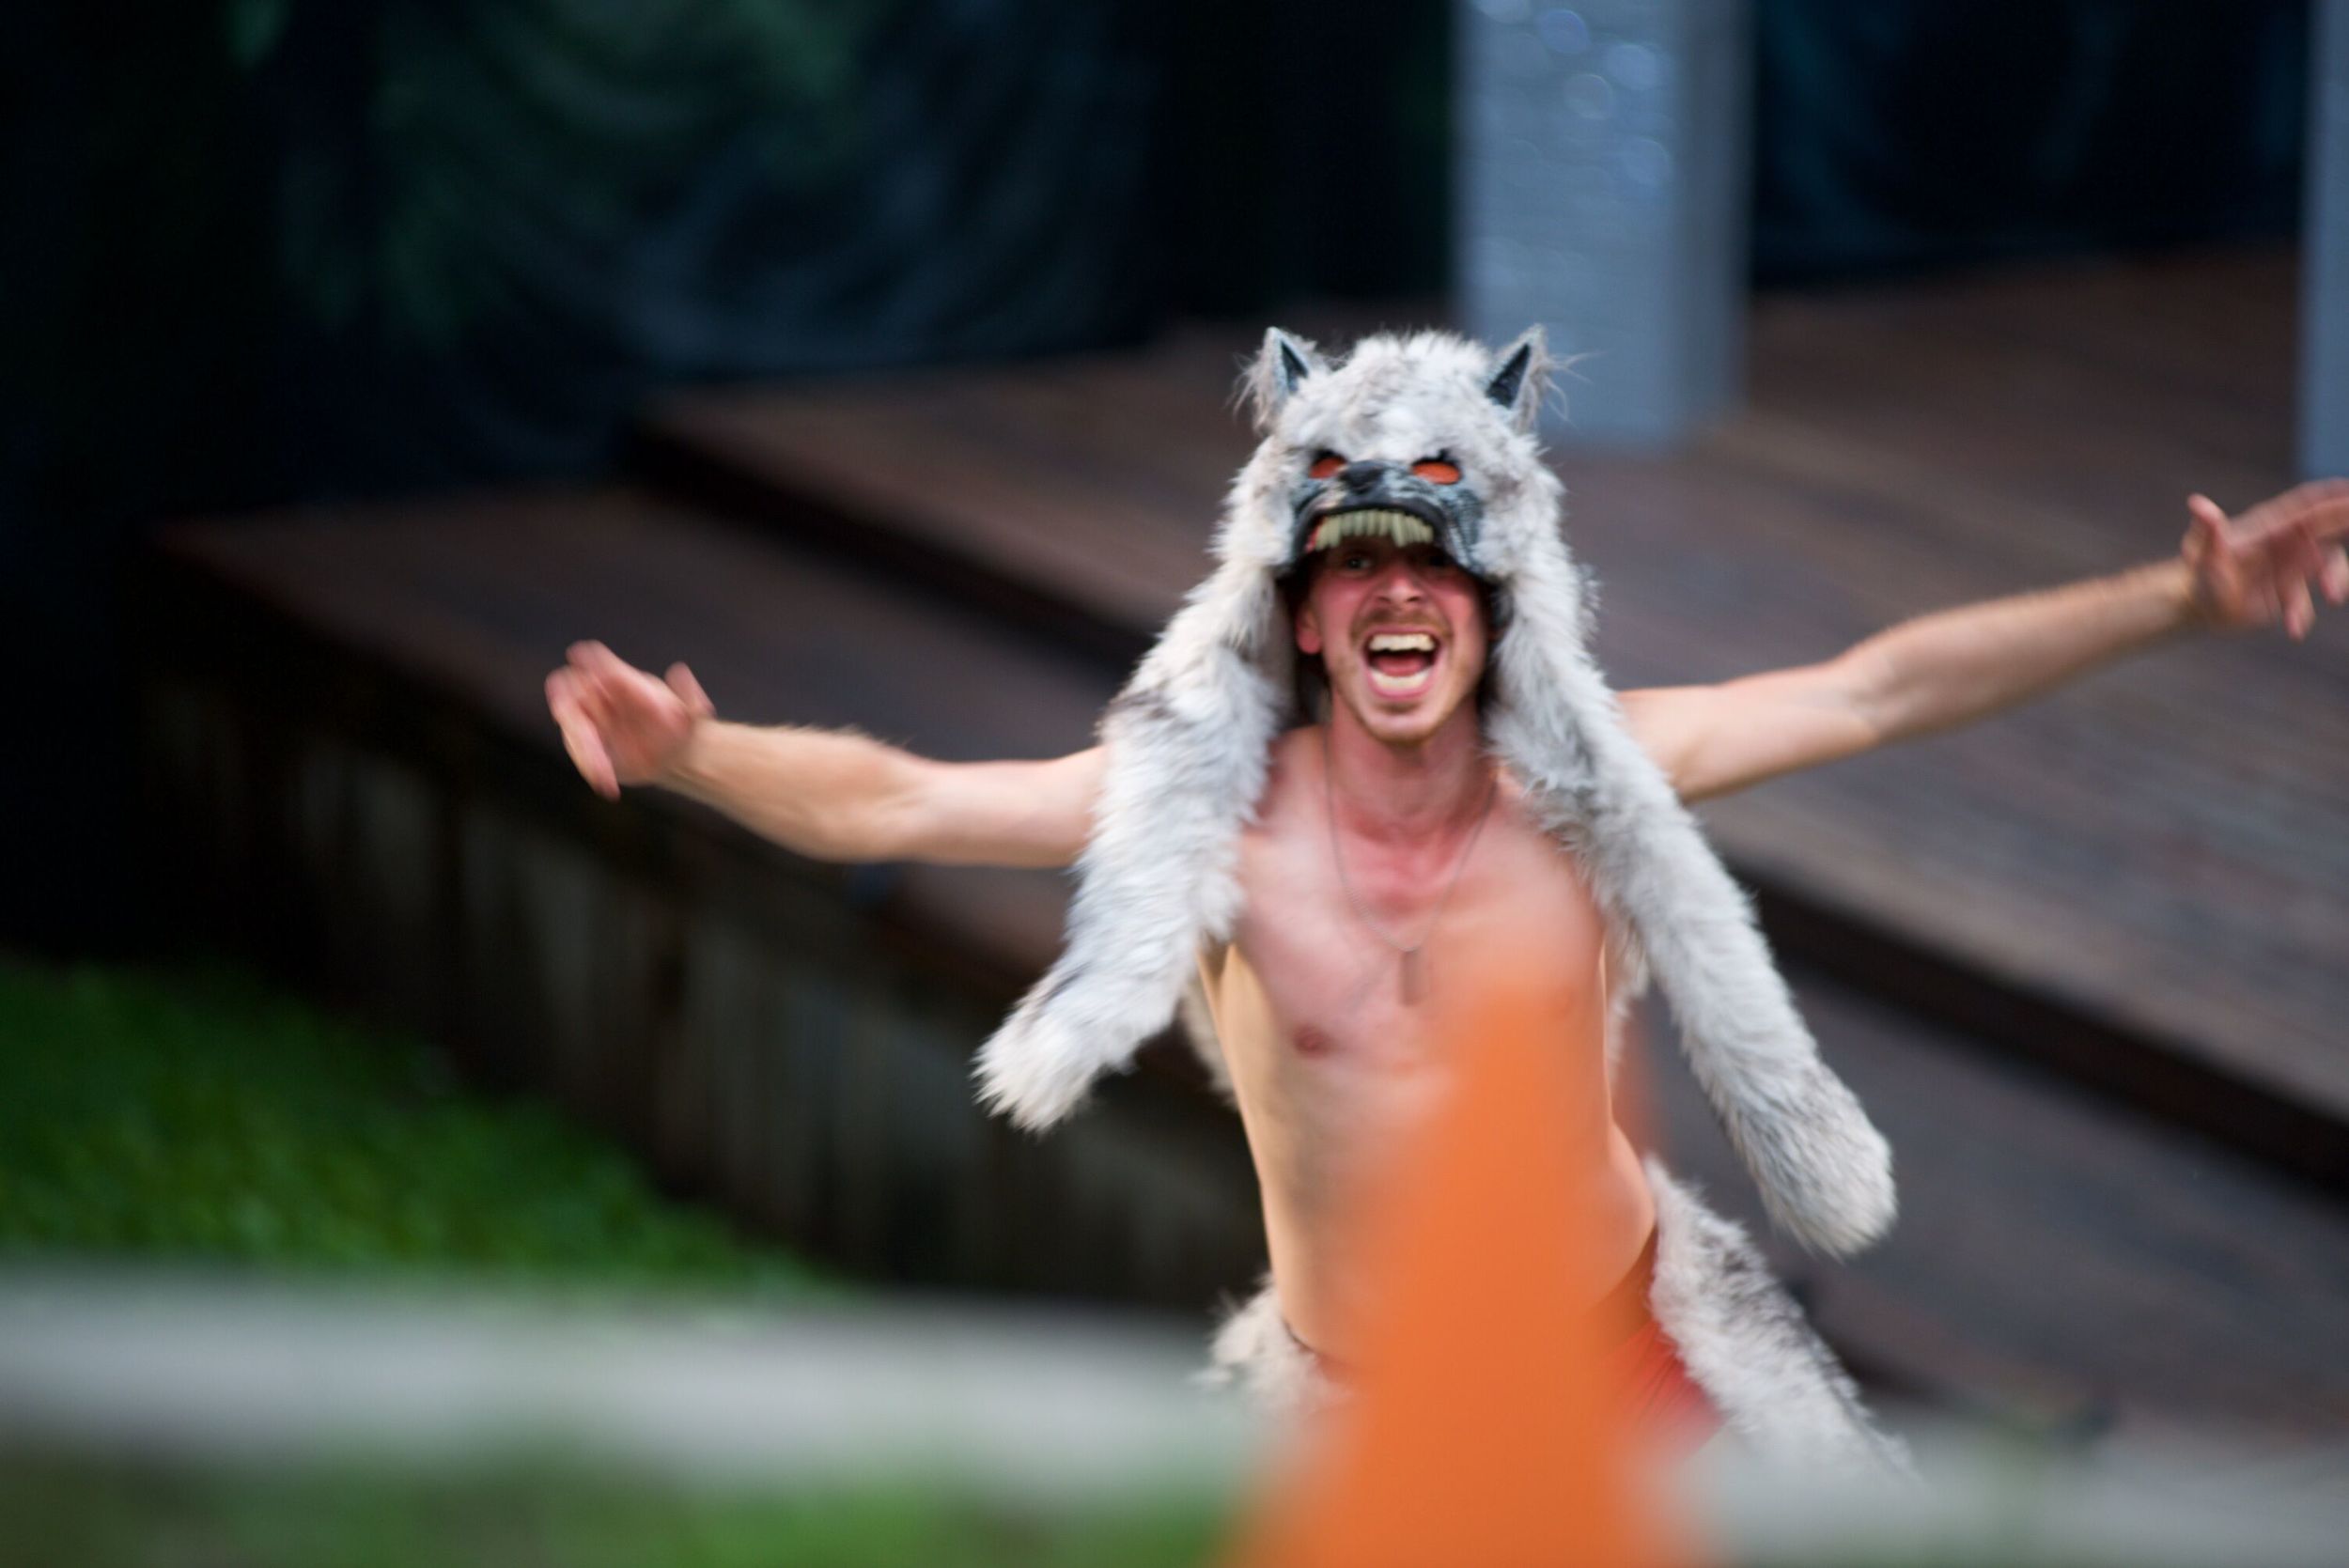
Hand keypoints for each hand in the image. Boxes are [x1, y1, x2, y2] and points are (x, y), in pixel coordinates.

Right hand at [544, 641, 713, 798]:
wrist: (674, 757)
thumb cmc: (681, 727)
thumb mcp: (693, 713)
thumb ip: (689, 694)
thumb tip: (680, 671)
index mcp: (623, 680)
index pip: (598, 660)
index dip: (588, 659)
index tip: (578, 656)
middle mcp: (600, 695)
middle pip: (568, 685)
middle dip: (568, 699)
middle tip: (585, 724)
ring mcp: (588, 718)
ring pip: (570, 723)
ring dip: (583, 748)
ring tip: (603, 775)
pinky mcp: (585, 743)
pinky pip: (578, 751)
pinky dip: (590, 767)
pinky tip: (608, 785)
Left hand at [2181, 480, 2348, 638]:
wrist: (2199, 604)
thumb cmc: (2201, 570)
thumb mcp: (2203, 551)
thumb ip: (2207, 530)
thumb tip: (2197, 503)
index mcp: (2271, 525)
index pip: (2307, 503)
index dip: (2332, 494)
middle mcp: (2289, 543)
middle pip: (2328, 528)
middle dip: (2347, 522)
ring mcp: (2294, 568)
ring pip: (2329, 566)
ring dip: (2336, 578)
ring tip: (2332, 596)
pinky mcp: (2290, 594)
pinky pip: (2306, 602)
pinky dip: (2303, 614)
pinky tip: (2294, 630)